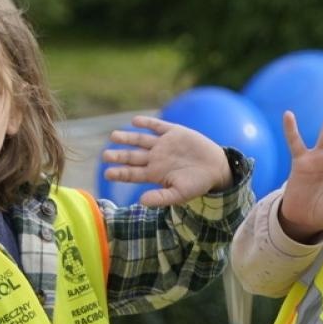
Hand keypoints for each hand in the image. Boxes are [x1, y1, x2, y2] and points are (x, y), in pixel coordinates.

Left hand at [101, 116, 233, 206]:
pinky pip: (157, 126)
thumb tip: (141, 202)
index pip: (132, 173)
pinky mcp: (174, 132)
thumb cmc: (198, 184)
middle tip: (105, 155)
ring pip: (141, 140)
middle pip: (132, 156)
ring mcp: (163, 144)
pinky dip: (147, 123)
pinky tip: (135, 121)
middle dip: (119, 155)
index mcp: (155, 174)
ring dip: (128, 138)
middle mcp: (155, 158)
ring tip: (114, 136)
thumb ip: (161, 198)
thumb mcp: (180, 194)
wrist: (217, 168)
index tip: (107, 173)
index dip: (119, 173)